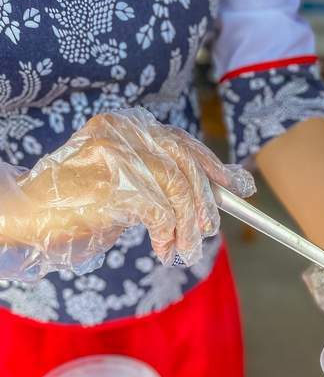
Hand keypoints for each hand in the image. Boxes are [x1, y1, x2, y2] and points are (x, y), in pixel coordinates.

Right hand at [2, 107, 254, 279]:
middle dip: (206, 202)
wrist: (31, 212)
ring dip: (188, 228)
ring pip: (178, 191)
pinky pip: (162, 214)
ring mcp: (119, 156)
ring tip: (184, 249)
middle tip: (209, 230)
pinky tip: (163, 250)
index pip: (181, 142)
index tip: (240, 186)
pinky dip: (169, 237)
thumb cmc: (79, 203)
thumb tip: (212, 196)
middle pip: (185, 164)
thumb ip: (160, 181)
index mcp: (126, 125)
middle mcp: (124, 133)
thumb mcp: (125, 184)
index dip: (213, 166)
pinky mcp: (116, 186)